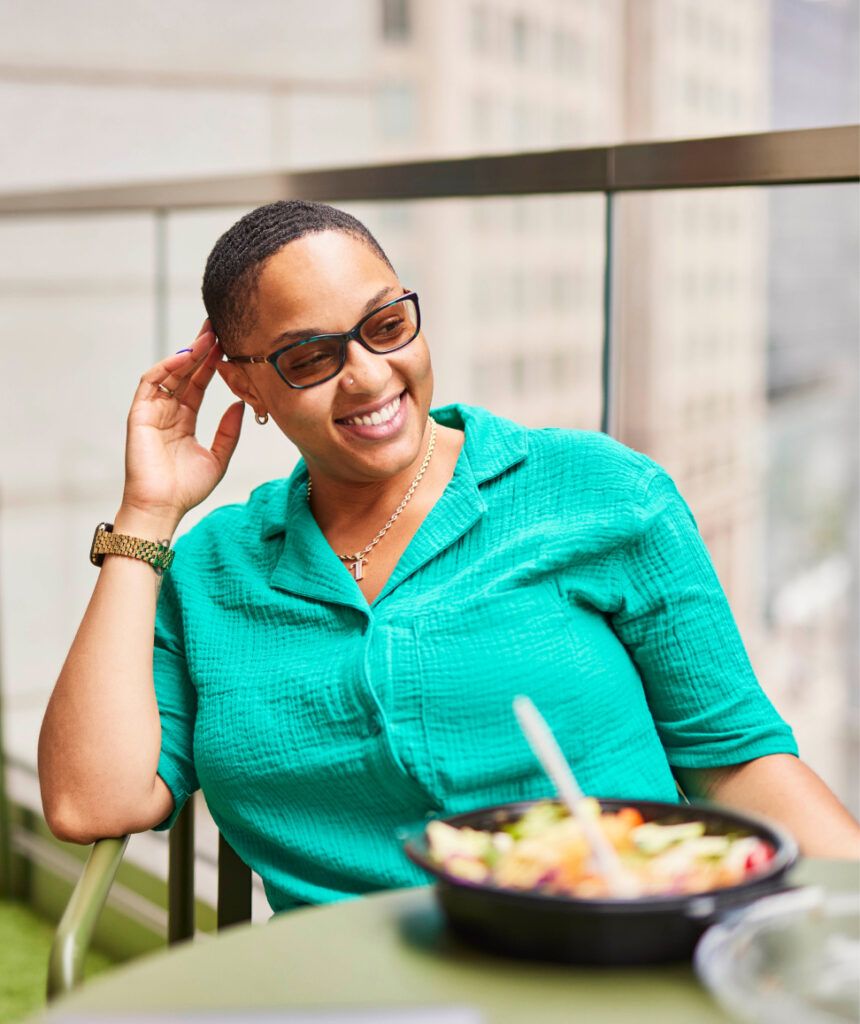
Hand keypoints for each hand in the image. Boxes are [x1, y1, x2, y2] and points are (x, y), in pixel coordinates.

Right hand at [120, 319, 244, 528]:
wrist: (163, 507)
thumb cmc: (187, 489)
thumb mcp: (218, 457)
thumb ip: (229, 431)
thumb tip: (240, 404)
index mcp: (184, 420)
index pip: (198, 384)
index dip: (212, 364)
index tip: (229, 346)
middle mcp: (167, 412)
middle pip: (184, 372)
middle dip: (201, 350)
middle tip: (218, 327)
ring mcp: (152, 411)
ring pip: (169, 373)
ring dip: (187, 354)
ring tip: (208, 337)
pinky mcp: (139, 415)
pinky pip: (150, 384)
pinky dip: (166, 368)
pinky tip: (186, 357)